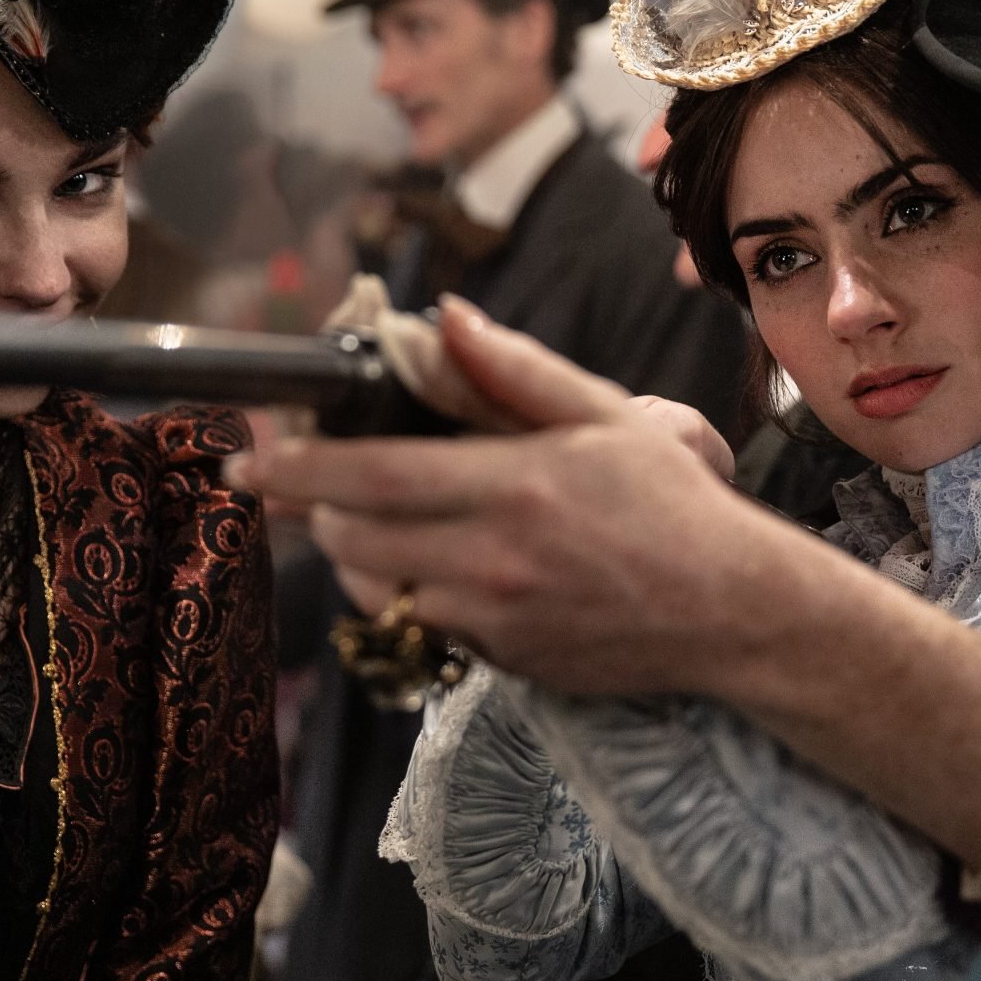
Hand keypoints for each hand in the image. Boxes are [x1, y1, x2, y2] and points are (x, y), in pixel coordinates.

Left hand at [231, 298, 807, 697]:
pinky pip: (424, 628)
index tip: (250, 459)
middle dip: (318, 510)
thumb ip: (516, 370)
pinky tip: (439, 566)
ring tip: (371, 521)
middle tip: (309, 485)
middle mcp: (495, 559)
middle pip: (355, 540)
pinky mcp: (502, 662)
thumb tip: (448, 317)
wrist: (731, 613)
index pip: (372, 475)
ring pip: (377, 591)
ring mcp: (495, 620)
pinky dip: (411, 595)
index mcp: (515, 486)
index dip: (299, 467)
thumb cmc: (673, 506)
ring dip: (355, 557)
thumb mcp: (606, 418)